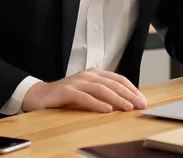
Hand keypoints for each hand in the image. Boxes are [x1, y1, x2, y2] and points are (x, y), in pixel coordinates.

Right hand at [21, 67, 147, 112]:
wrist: (40, 95)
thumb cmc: (67, 95)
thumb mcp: (89, 91)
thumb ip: (104, 92)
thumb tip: (126, 101)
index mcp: (95, 73)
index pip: (118, 79)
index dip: (132, 89)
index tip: (142, 99)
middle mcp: (88, 75)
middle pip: (113, 83)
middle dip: (129, 94)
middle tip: (140, 104)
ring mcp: (77, 82)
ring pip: (101, 89)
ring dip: (117, 99)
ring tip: (127, 107)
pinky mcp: (67, 91)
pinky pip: (85, 97)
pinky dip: (97, 104)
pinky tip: (107, 110)